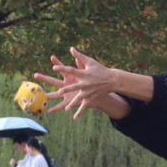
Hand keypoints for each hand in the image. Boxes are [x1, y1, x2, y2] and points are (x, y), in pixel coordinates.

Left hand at [34, 49, 151, 113]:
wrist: (112, 79)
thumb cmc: (99, 69)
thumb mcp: (90, 61)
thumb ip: (79, 56)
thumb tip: (71, 49)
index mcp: (84, 73)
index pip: (71, 70)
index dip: (62, 68)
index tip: (54, 67)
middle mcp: (86, 83)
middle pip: (75, 87)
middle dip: (68, 89)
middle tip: (60, 92)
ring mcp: (88, 92)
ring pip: (79, 98)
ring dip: (73, 103)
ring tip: (67, 108)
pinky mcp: (91, 97)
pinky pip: (84, 106)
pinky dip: (80, 112)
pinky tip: (75, 118)